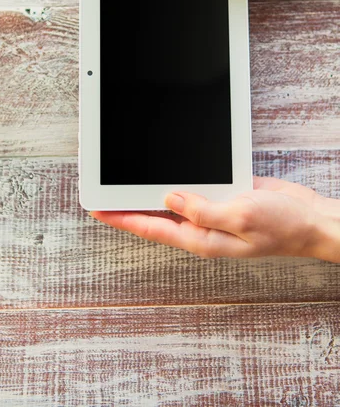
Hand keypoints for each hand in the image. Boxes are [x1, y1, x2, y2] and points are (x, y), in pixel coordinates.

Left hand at [90, 177, 339, 261]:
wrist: (309, 217)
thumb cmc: (282, 227)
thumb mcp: (241, 218)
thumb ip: (203, 209)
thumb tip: (168, 198)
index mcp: (202, 238)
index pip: (151, 228)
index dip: (122, 218)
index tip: (97, 208)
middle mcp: (201, 226)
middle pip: (155, 214)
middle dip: (128, 202)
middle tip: (102, 188)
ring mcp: (210, 210)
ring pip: (171, 199)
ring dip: (150, 189)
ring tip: (123, 176)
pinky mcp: (221, 194)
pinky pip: (192, 186)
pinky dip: (177, 177)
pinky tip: (163, 168)